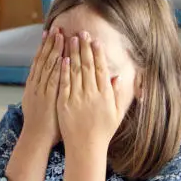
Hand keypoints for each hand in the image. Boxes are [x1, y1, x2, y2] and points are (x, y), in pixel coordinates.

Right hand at [20, 27, 64, 146]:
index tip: (51, 34)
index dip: (45, 47)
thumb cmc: (44, 125)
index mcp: (34, 86)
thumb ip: (45, 90)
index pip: (39, 62)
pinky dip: (58, 68)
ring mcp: (41, 91)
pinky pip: (53, 80)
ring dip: (54, 50)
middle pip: (43, 60)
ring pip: (48, 67)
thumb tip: (51, 80)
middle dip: (50, 43)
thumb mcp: (40, 104)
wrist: (36, 139)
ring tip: (60, 35)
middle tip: (56, 28)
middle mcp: (36, 85)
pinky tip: (63, 57)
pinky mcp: (48, 98)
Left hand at [58, 32, 122, 151]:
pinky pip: (64, 84)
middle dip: (84, 47)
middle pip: (87, 66)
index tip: (95, 40)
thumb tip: (119, 77)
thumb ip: (118, 94)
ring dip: (72, 54)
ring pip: (74, 71)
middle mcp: (91, 94)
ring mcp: (77, 98)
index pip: (100, 69)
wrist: (86, 148)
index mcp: (105, 95)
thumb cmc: (102, 132)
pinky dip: (63, 70)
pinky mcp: (64, 104)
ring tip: (70, 39)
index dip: (97, 53)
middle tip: (82, 32)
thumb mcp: (116, 113)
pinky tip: (62, 58)